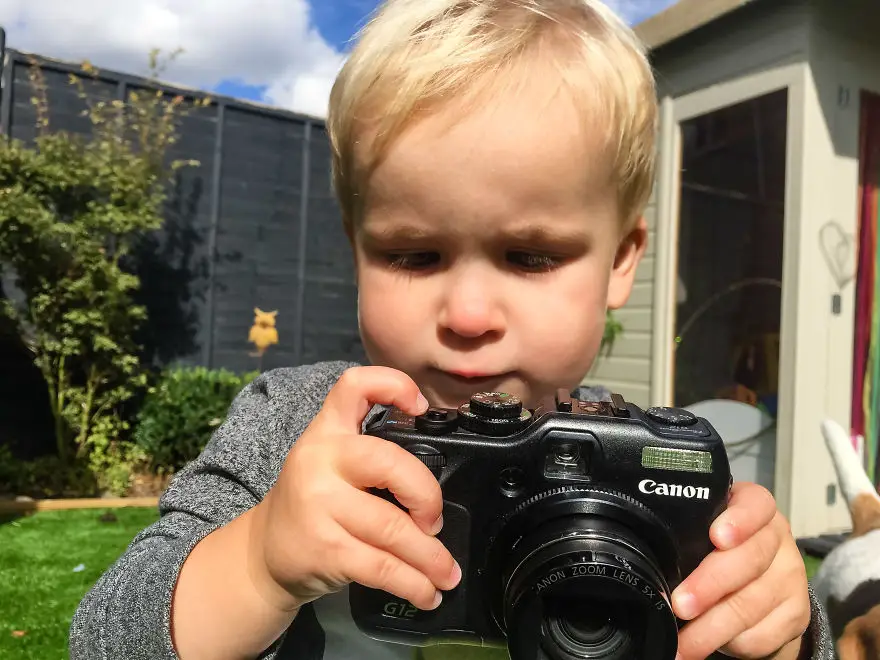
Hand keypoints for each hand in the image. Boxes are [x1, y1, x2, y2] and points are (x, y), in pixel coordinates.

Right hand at [250, 366, 461, 612]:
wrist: (262, 555)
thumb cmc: (312, 504)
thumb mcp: (330, 464)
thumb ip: (372, 455)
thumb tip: (440, 478)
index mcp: (326, 433)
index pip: (353, 386)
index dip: (393, 385)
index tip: (421, 408)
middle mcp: (320, 461)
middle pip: (390, 463)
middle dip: (427, 496)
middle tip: (435, 521)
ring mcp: (320, 506)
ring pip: (394, 528)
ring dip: (431, 556)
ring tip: (447, 572)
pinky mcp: (325, 550)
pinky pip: (383, 567)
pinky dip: (415, 584)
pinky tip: (428, 593)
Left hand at [672, 482, 811, 658]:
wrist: (763, 585)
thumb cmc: (720, 550)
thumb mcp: (705, 530)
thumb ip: (688, 531)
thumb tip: (644, 552)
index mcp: (753, 508)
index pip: (755, 504)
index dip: (739, 520)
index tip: (717, 537)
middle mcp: (777, 538)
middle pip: (749, 559)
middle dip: (710, 585)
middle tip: (681, 604)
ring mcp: (790, 576)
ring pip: (752, 603)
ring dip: (713, 627)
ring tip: (684, 642)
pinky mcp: (795, 613)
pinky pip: (764, 633)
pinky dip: (733, 644)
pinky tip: (710, 646)